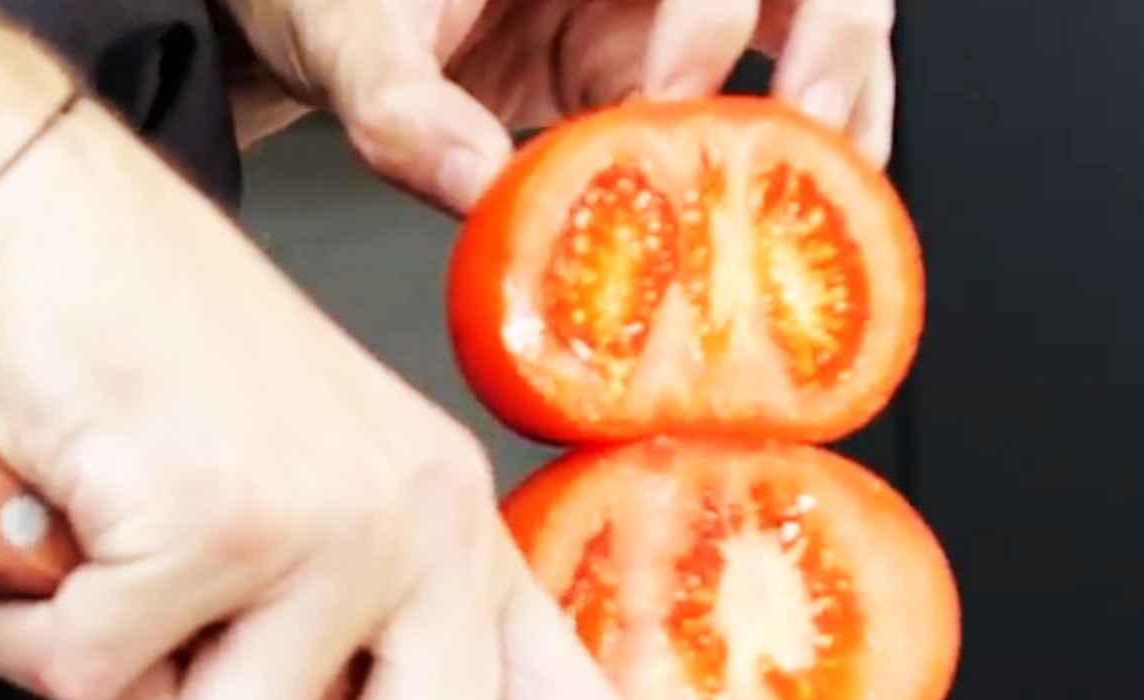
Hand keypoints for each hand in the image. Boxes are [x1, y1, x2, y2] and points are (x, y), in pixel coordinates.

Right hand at [0, 100, 638, 699]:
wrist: (41, 219)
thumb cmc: (166, 376)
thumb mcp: (315, 524)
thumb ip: (364, 672)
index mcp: (464, 540)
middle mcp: (427, 528)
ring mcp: (331, 522)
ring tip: (112, 582)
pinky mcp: (213, 518)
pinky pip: (98, 686)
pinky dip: (34, 640)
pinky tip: (44, 543)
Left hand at [222, 0, 895, 210]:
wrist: (313, 23)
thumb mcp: (344, 34)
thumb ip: (401, 107)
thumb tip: (481, 191)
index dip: (716, 17)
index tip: (668, 102)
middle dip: (829, 60)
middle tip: (810, 156)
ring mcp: (653, 22)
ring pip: (804, 43)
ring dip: (829, 122)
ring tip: (823, 208)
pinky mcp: (640, 89)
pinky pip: (734, 122)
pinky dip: (767, 177)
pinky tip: (767, 234)